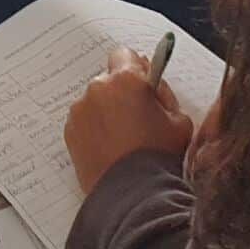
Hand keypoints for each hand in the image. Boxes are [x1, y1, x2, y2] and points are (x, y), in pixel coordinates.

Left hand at [64, 45, 195, 191]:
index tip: (142, 83)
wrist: (133, 193)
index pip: (125, 54)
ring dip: (106, 112)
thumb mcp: (179, 120)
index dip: (136, 68)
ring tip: (124, 139)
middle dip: (121, 93)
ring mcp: (80, 110)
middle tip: (137, 118)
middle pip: (109, 80)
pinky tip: (110, 148)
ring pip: (96, 101)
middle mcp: (98, 88)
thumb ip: (164, 94)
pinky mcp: (70, 131)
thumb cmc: (159, 156)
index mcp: (126, 79)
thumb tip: (152, 83)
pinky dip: (94, 129)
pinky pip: (84, 121)